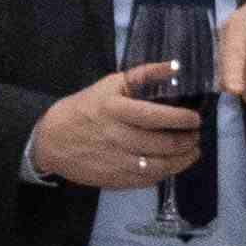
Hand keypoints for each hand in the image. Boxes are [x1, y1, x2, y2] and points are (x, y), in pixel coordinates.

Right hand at [30, 64, 205, 192]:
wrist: (50, 141)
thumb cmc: (84, 109)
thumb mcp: (108, 85)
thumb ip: (143, 75)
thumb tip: (174, 66)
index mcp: (114, 110)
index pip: (154, 116)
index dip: (180, 119)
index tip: (195, 119)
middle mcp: (116, 137)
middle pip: (162, 144)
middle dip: (187, 140)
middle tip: (195, 135)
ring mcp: (116, 161)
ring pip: (160, 166)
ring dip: (183, 160)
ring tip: (192, 151)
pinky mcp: (115, 179)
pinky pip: (148, 180)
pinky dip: (166, 172)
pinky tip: (172, 164)